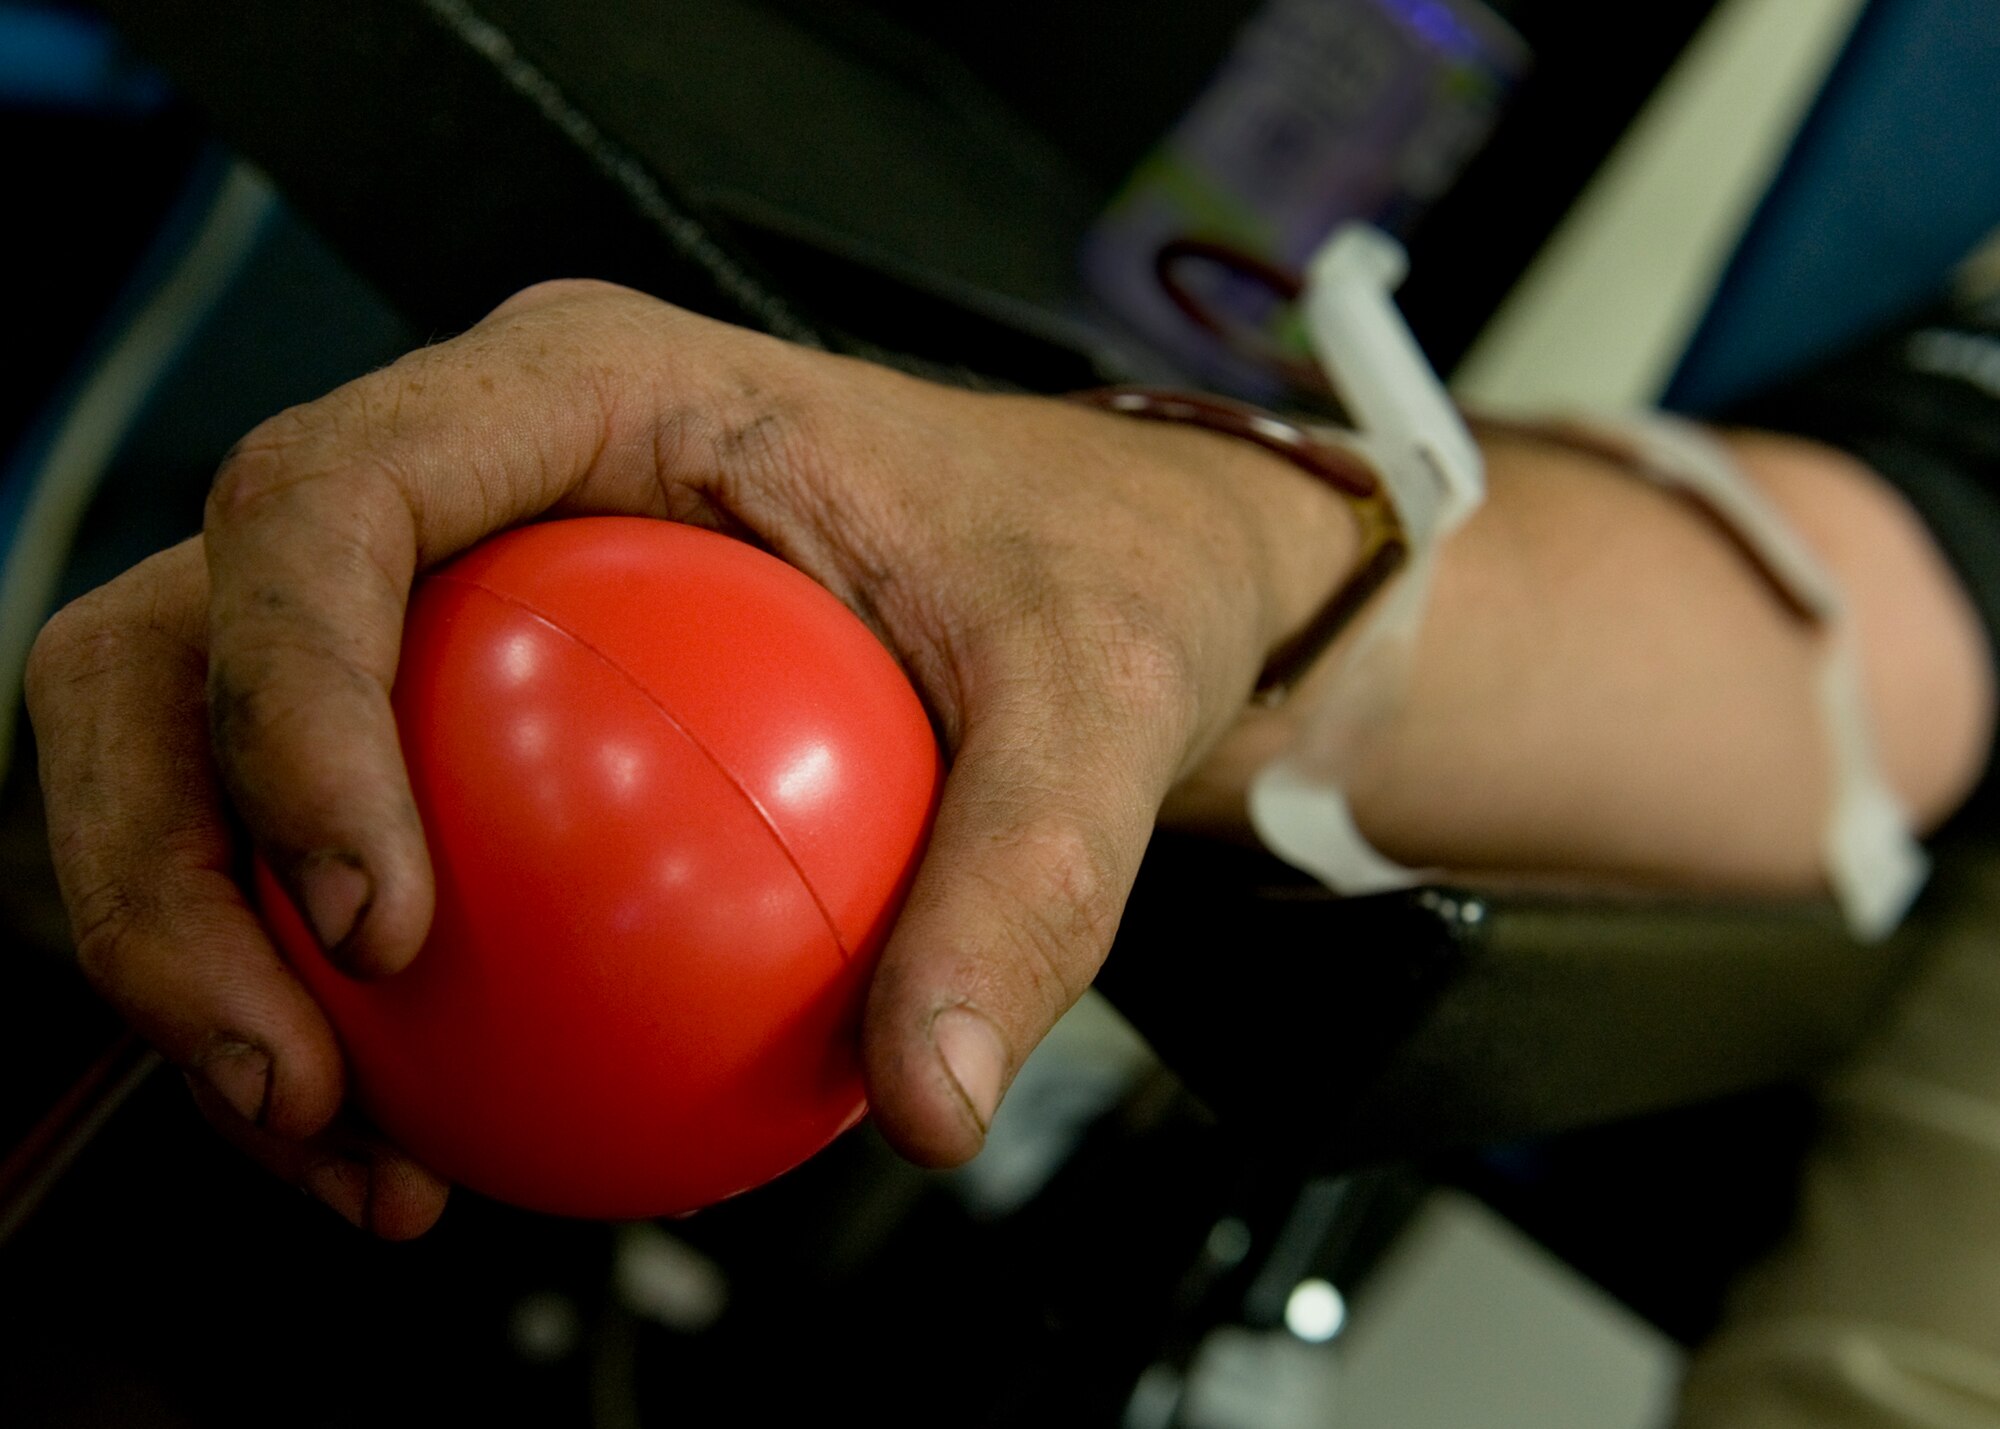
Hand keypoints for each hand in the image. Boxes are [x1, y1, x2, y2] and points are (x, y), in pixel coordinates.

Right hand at [27, 281, 1354, 1233]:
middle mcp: (464, 478)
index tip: (380, 923)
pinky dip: (303, 995)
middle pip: (179, 638)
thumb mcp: (1096, 701)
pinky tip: (403, 1138)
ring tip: (338, 1142)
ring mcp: (429, 594)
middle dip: (164, 871)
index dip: (283, 698)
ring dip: (193, 961)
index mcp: (583, 391)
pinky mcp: (437, 710)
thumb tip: (931, 1103)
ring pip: (190, 755)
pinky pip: (304, 848)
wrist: (1085, 563)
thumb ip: (1028, 879)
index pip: (331, 498)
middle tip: (297, 1081)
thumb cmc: (1071, 569)